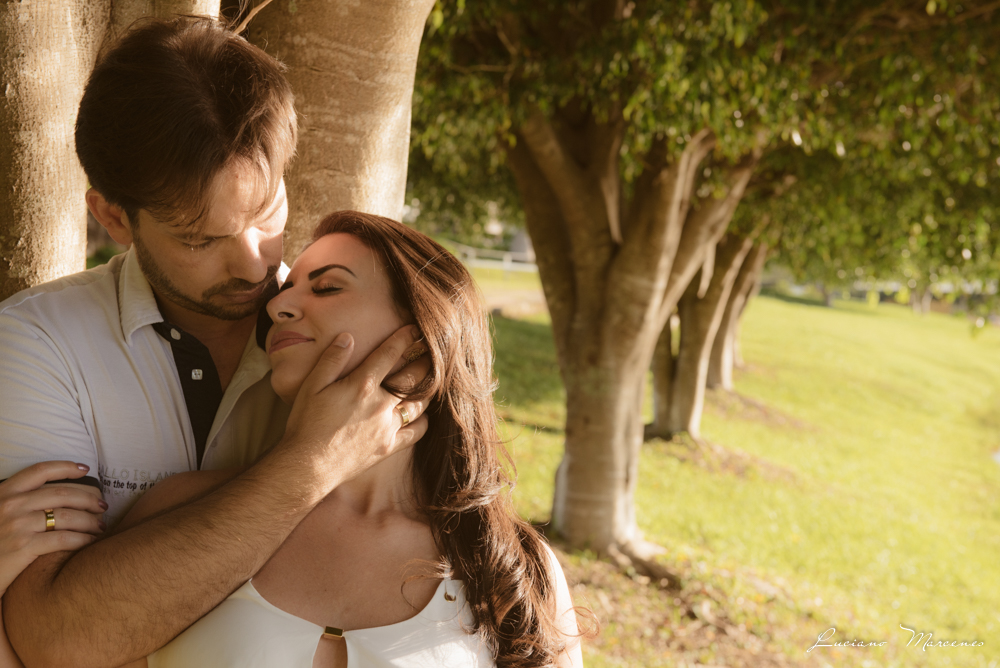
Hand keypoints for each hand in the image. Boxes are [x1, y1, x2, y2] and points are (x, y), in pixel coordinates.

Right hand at [0, 461, 106, 593]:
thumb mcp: (0, 514)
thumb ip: (21, 503)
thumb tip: (58, 496)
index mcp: (4, 493)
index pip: (40, 471)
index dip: (66, 467)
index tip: (85, 469)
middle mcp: (11, 505)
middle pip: (62, 494)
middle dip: (89, 498)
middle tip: (103, 506)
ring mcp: (17, 526)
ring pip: (67, 516)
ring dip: (90, 521)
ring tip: (101, 526)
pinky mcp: (23, 548)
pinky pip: (63, 539)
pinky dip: (82, 540)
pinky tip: (90, 542)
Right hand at [281, 325, 429, 483]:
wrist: (307, 465)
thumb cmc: (305, 423)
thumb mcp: (311, 386)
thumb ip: (331, 359)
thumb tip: (348, 337)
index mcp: (362, 385)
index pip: (390, 354)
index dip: (405, 338)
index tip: (415, 330)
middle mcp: (380, 404)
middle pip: (412, 378)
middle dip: (425, 361)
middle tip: (433, 351)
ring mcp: (387, 427)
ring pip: (418, 404)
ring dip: (428, 388)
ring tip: (433, 378)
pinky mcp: (389, 447)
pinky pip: (416, 432)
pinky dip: (424, 420)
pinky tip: (424, 414)